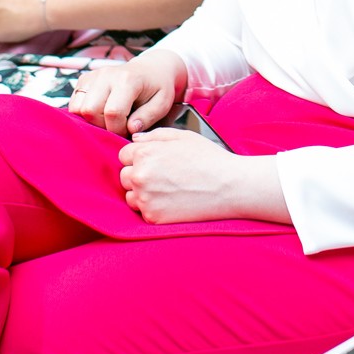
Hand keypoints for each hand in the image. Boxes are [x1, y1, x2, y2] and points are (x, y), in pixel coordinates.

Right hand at [69, 51, 184, 134]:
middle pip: (90, 111)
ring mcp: (92, 75)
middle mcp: (106, 75)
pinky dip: (83, 114)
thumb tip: (130, 129)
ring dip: (91, 121)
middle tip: (117, 126)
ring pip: (77, 108)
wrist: (150, 69)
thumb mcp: (162, 103)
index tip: (127, 131)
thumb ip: (147, 118)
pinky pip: (73, 104)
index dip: (118, 129)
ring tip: (108, 120)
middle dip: (102, 126)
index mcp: (127, 80)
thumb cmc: (157, 88)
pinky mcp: (83, 80)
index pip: (113, 112)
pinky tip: (99, 113)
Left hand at [117, 130, 283, 224]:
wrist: (229, 187)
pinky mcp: (153, 218)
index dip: (139, 157)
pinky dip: (154, 208)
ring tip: (168, 190)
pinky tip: (172, 202)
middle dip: (139, 175)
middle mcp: (140, 176)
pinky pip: (143, 212)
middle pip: (124, 176)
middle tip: (164, 177)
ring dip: (143, 193)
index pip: (124, 155)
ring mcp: (145, 199)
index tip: (154, 162)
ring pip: (131, 196)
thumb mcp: (183, 136)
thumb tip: (135, 139)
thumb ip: (154, 135)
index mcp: (145, 153)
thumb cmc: (209, 159)